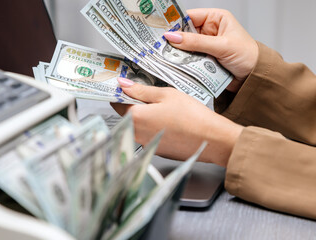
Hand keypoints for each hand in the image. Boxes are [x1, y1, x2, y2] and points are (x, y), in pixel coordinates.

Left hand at [112, 78, 243, 166]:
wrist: (211, 139)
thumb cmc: (191, 116)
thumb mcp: (166, 94)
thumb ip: (141, 90)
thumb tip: (124, 84)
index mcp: (136, 117)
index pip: (117, 103)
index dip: (121, 93)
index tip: (126, 87)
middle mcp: (137, 134)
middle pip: (127, 115)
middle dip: (134, 104)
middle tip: (150, 95)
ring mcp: (146, 144)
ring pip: (138, 126)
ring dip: (145, 116)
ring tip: (164, 108)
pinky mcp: (157, 151)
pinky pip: (149, 135)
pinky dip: (154, 127)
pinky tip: (169, 121)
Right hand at [163, 8, 258, 92]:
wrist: (255, 78)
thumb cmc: (248, 56)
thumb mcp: (221, 46)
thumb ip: (196, 42)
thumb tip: (172, 37)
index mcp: (216, 19)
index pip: (189, 17)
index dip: (174, 23)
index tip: (159, 30)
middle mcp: (209, 31)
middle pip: (184, 33)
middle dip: (173, 41)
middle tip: (158, 46)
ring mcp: (205, 46)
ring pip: (185, 48)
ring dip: (177, 54)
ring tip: (163, 57)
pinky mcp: (204, 60)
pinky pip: (189, 60)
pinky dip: (182, 63)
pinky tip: (174, 66)